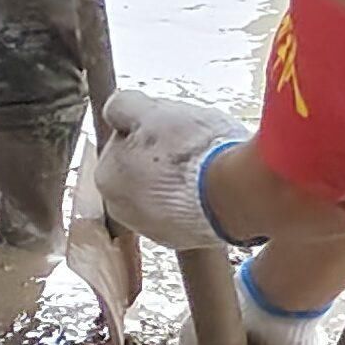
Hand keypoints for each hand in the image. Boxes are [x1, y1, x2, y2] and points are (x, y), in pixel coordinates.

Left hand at [92, 88, 252, 250]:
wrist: (236, 193)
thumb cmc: (190, 150)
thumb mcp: (150, 112)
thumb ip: (123, 105)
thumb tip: (115, 108)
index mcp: (107, 178)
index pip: (125, 139)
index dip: (151, 126)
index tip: (172, 125)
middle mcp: (122, 211)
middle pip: (145, 166)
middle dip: (166, 152)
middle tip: (193, 143)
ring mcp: (155, 229)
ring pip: (168, 187)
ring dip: (185, 174)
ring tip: (209, 163)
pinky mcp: (186, 239)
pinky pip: (190, 206)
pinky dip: (201, 194)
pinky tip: (217, 183)